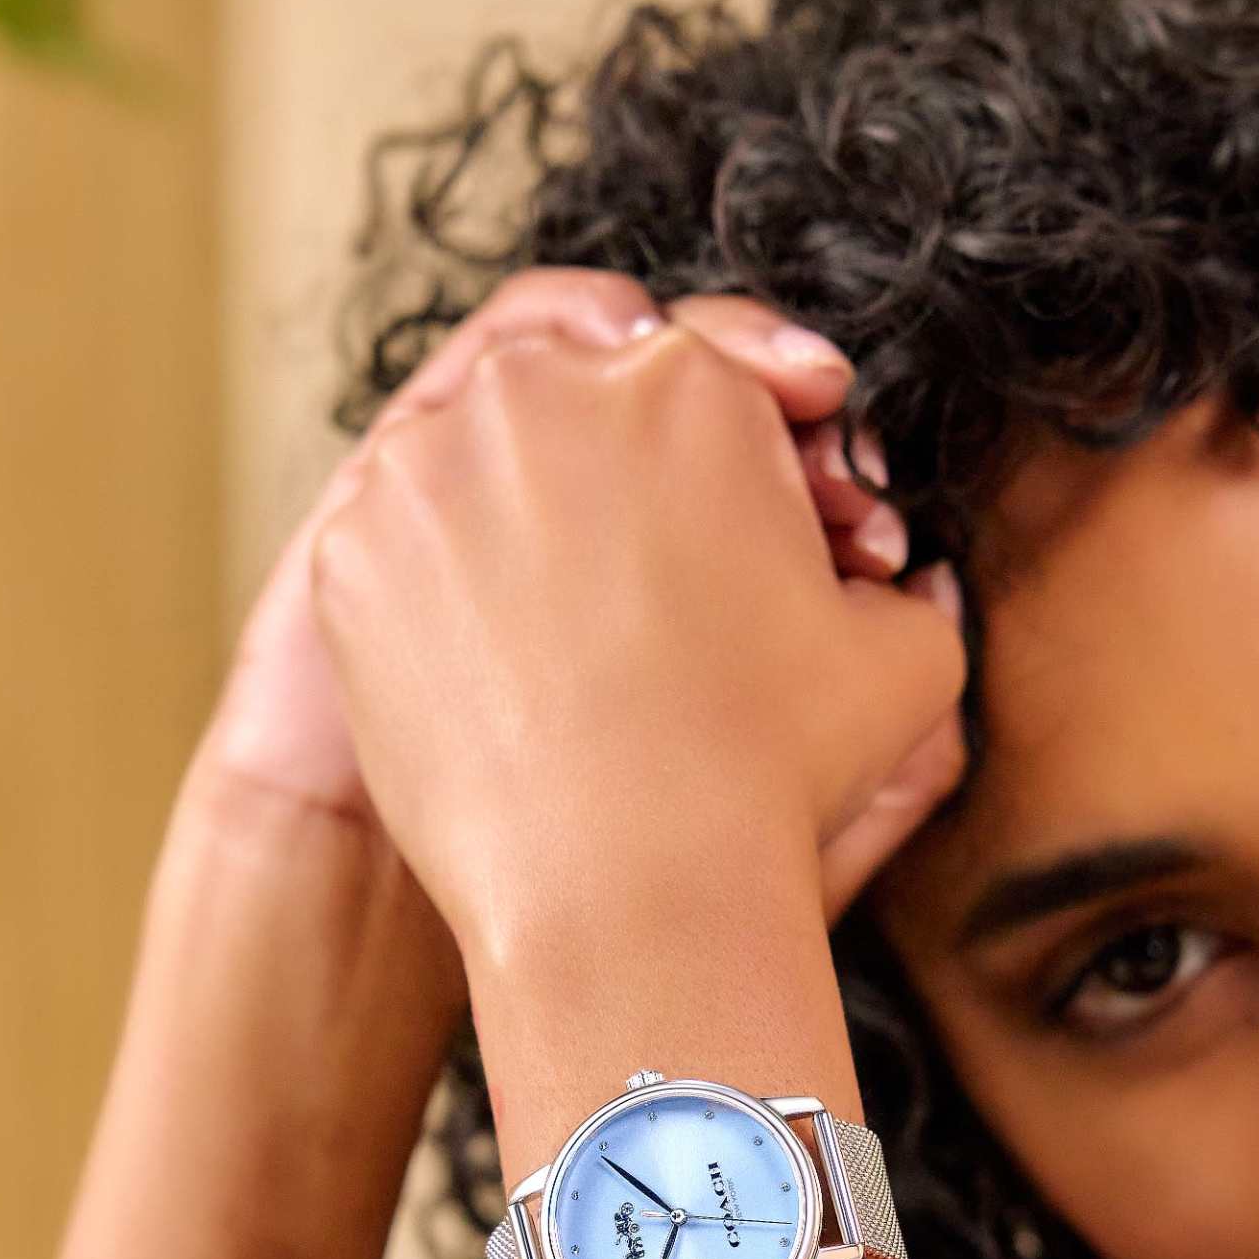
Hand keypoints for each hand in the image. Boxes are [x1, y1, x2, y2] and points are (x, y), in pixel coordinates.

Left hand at [303, 317, 968, 976]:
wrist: (625, 885)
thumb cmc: (774, 772)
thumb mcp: (906, 656)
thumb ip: (904, 588)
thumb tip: (888, 578)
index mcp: (690, 380)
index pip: (712, 373)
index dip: (746, 455)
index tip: (757, 521)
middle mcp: (550, 387)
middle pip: (589, 401)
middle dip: (633, 474)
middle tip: (670, 575)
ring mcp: (434, 460)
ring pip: (486, 457)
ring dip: (530, 517)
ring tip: (580, 627)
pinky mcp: (353, 543)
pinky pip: (403, 537)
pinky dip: (443, 585)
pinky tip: (497, 660)